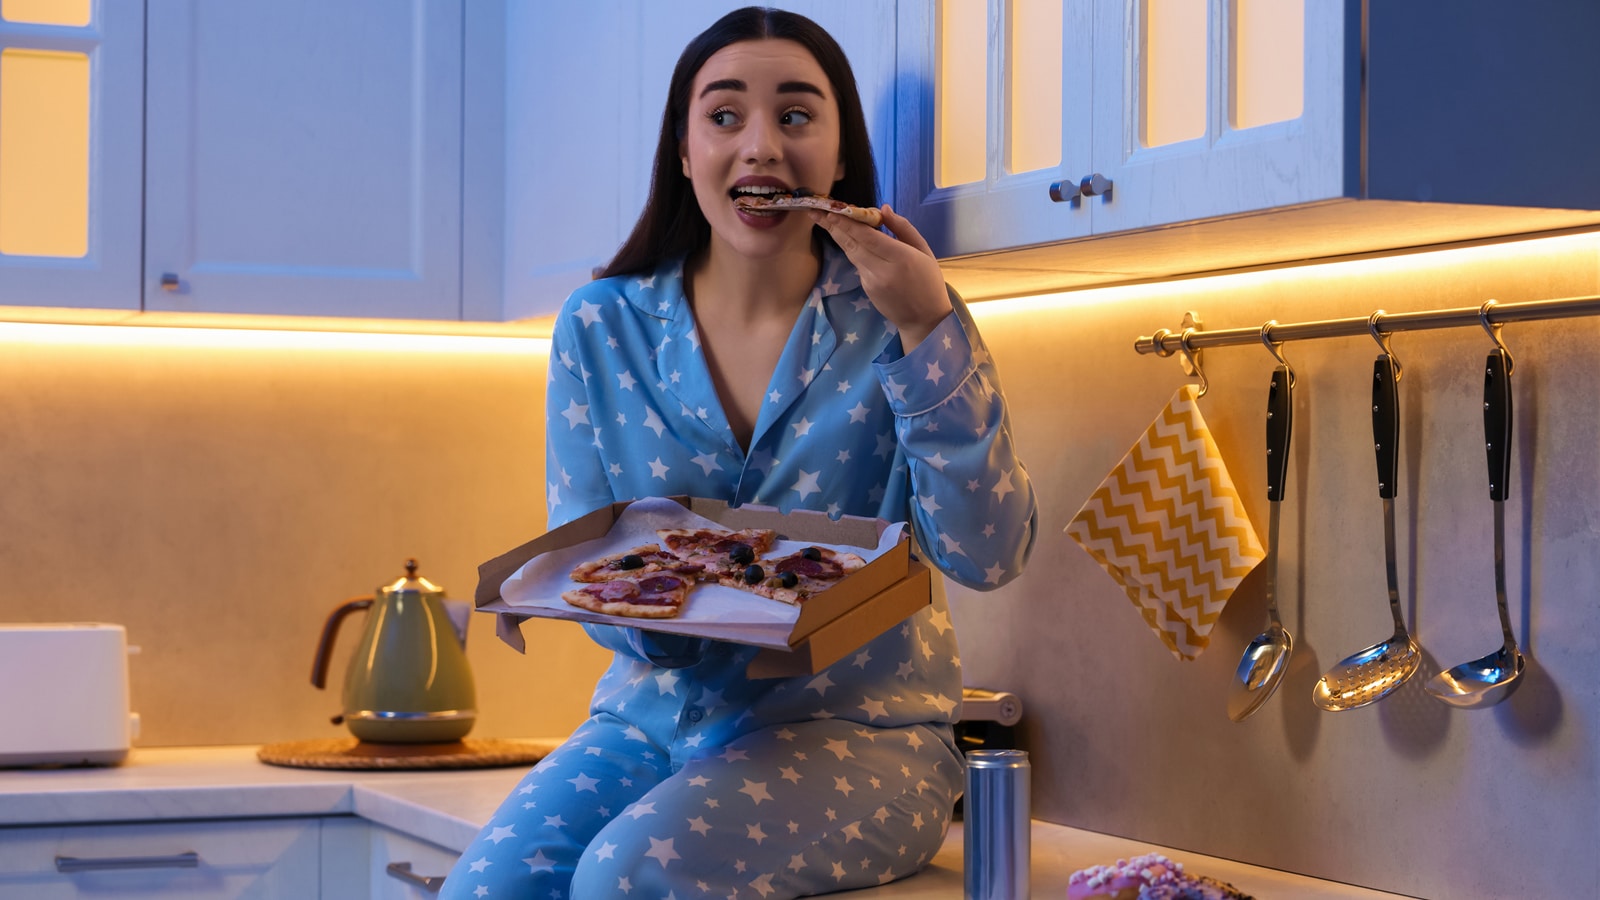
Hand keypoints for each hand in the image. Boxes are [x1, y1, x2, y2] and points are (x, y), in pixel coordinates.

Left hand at [809, 204, 950, 351]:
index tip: (831, 210)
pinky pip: (857, 264)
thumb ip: (902, 228)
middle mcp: (882, 270)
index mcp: (900, 258)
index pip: (867, 237)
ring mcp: (871, 281)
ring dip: (836, 235)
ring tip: (822, 219)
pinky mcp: (866, 289)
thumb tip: (883, 209)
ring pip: (851, 253)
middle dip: (832, 226)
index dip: (847, 223)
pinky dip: (850, 248)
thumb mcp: (924, 250)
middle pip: (852, 244)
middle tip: (815, 210)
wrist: (924, 319)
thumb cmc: (928, 281)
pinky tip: (844, 236)